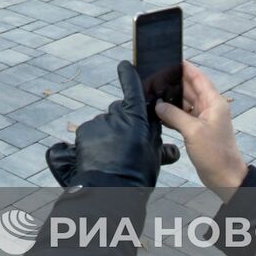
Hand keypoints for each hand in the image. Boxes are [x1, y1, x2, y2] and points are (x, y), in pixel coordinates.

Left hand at [45, 61, 180, 188]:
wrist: (110, 190)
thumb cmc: (138, 176)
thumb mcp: (152, 159)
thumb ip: (160, 149)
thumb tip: (173, 152)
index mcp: (135, 118)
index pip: (132, 89)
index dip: (128, 75)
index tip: (124, 65)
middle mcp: (114, 116)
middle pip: (117, 112)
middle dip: (120, 123)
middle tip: (125, 146)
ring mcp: (96, 125)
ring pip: (102, 125)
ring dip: (106, 136)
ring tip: (111, 158)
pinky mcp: (81, 134)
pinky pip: (88, 135)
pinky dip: (91, 144)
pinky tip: (97, 159)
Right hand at [154, 62, 247, 198]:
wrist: (225, 176)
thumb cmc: (216, 154)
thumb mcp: (193, 131)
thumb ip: (174, 115)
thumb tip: (159, 105)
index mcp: (214, 102)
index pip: (199, 78)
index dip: (186, 68)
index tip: (173, 60)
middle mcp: (210, 108)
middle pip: (190, 89)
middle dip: (174, 83)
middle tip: (156, 78)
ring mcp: (204, 119)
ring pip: (185, 103)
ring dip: (172, 100)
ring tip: (155, 94)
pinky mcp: (198, 130)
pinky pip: (183, 116)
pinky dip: (172, 114)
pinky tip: (160, 114)